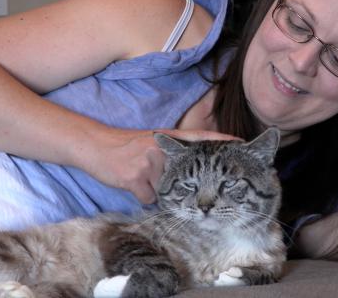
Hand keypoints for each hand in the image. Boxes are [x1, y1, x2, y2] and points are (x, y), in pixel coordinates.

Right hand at [75, 128, 238, 203]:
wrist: (95, 146)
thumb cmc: (124, 145)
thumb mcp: (152, 142)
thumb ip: (170, 154)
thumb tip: (184, 177)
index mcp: (168, 138)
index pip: (201, 137)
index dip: (222, 139)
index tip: (242, 143)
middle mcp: (163, 149)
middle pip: (183, 175)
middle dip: (179, 183)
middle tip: (166, 177)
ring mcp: (150, 163)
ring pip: (165, 191)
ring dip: (155, 190)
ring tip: (137, 175)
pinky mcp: (137, 178)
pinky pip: (149, 199)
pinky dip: (142, 196)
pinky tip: (130, 183)